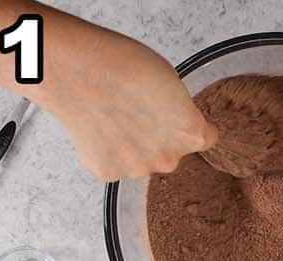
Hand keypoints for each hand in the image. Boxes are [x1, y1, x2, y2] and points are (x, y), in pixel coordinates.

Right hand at [38, 21, 215, 179]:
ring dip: (131, 146)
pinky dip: (107, 150)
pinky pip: (114, 164)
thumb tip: (180, 120)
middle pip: (170, 153)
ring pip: (140, 161)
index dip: (189, 125)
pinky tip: (98, 127)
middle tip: (135, 112)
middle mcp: (169, 160)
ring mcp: (137, 170)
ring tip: (112, 116)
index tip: (180, 121)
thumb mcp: (169, 80)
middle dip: (158, 138)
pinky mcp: (108, 173)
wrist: (75, 69)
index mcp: (192, 135)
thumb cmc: (120, 64)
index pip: (206, 139)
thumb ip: (181, 110)